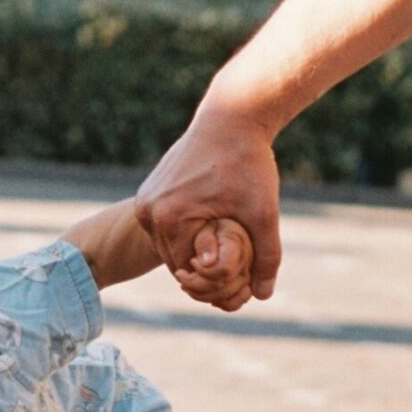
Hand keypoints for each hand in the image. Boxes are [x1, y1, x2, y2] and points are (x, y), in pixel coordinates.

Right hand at [136, 103, 283, 310]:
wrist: (232, 115)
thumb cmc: (249, 163)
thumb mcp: (264, 214)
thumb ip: (266, 258)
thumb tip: (264, 295)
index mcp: (169, 219)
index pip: (187, 273)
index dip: (214, 277)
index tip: (239, 267)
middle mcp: (149, 211)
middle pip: (174, 261)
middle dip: (202, 265)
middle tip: (235, 256)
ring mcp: (145, 200)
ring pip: (169, 244)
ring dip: (193, 248)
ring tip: (224, 239)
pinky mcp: (149, 191)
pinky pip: (166, 226)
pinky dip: (186, 231)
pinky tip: (212, 222)